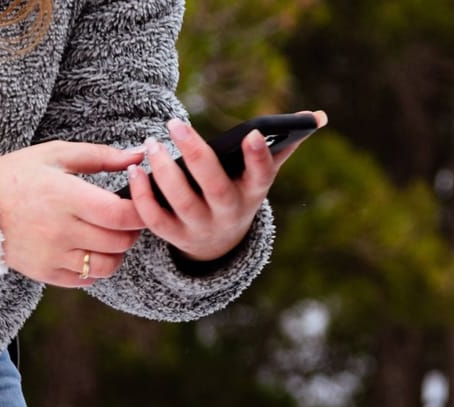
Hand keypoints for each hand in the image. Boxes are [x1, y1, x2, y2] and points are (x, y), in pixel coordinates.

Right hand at [0, 141, 146, 286]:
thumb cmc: (17, 176)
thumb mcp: (55, 155)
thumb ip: (100, 155)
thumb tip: (138, 156)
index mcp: (65, 196)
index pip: (120, 214)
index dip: (139, 211)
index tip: (139, 202)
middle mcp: (61, 230)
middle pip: (120, 241)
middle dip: (132, 230)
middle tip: (125, 218)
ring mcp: (53, 255)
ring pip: (108, 265)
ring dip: (117, 252)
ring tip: (108, 235)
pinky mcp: (46, 272)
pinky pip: (87, 279)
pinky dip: (96, 268)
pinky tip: (88, 249)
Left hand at [126, 112, 324, 263]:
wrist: (218, 243)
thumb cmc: (239, 191)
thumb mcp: (261, 174)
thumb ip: (285, 144)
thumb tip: (318, 117)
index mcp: (252, 193)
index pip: (260, 177)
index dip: (258, 158)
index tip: (252, 134)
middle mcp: (230, 213)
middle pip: (214, 188)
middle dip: (196, 155)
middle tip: (175, 123)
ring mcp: (202, 228)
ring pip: (182, 201)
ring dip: (164, 172)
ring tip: (152, 144)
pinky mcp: (175, 236)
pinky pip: (155, 220)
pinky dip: (142, 196)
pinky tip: (135, 171)